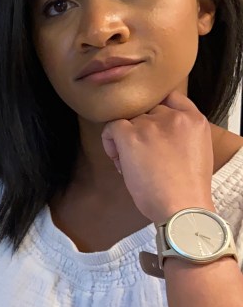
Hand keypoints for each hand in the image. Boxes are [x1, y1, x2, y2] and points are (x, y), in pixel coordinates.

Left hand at [100, 90, 214, 224]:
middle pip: (146, 113)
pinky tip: (118, 159)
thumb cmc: (187, 189)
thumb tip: (155, 133)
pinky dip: (110, 141)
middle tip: (143, 157)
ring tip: (133, 164)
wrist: (183, 208)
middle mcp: (173, 117)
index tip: (153, 133)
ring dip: (126, 140)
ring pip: (129, 121)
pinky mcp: (131, 136)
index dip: (156, 114)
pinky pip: (111, 127)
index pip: (171, 98)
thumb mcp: (197, 151)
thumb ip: (182, 134)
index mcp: (195, 120)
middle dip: (142, 131)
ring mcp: (151, 124)